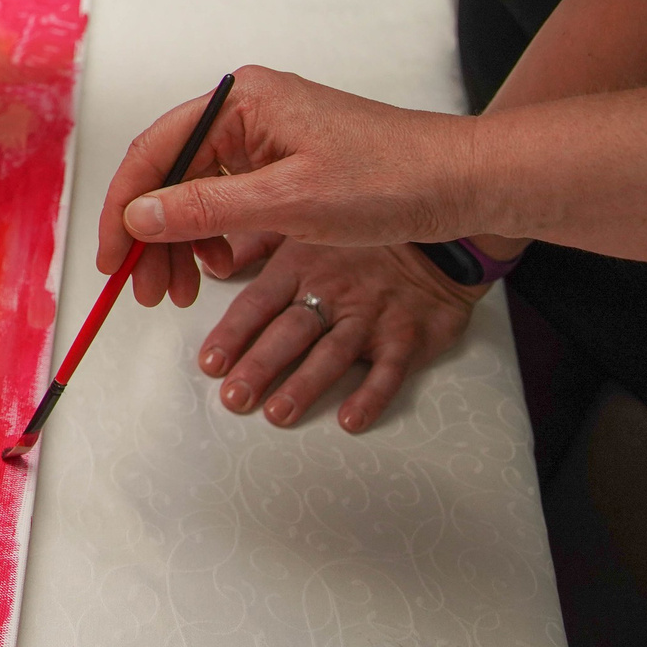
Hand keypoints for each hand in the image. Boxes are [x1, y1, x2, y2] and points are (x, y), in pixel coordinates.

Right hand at [104, 66, 481, 257]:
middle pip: (169, 174)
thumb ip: (206, 208)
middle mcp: (244, 110)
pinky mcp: (283, 162)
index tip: (113, 260)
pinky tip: (220, 266)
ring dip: (181, 241)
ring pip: (195, 191)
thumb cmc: (388, 181)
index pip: (153, 151)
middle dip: (153, 236)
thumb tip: (136, 215)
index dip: (124, 209)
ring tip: (184, 291)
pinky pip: (227, 197)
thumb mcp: (289, 203)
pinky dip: (214, 235)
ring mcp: (264, 135)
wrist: (462, 182)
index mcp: (239, 100)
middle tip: (149, 291)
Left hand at [194, 239, 479, 431]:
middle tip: (234, 398)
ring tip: (278, 413)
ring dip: (305, 385)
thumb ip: (253, 245)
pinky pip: (390, 370)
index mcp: (299, 266)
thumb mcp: (302, 226)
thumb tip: (210, 266)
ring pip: (333, 354)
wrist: (435, 237)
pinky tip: (351, 420)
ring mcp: (371, 316)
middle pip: (290, 333)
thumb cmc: (360, 237)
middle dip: (260, 366)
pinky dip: (372, 396)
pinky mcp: (409, 335)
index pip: (258, 303)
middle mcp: (332, 293)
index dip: (232, 334)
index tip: (210, 363)